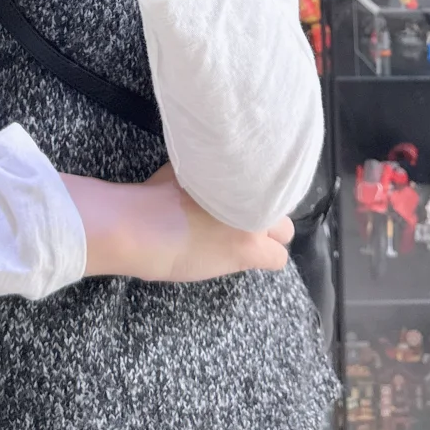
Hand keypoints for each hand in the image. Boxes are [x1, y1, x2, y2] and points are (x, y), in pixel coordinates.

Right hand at [135, 161, 293, 279]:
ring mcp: (254, 223)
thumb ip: (211, 173)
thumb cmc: (156, 195)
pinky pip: (276, 259)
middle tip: (245, 219)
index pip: (271, 179)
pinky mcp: (249, 252)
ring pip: (284, 233)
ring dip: (268, 236)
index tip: (244, 196)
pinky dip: (265, 258)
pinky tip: (243, 256)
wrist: (146, 228)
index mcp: (239, 173)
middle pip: (282, 204)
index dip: (258, 192)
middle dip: (267, 213)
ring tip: (242, 239)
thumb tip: (215, 174)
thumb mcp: (187, 170)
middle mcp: (253, 194)